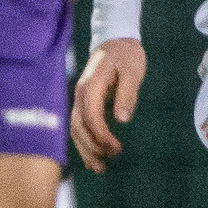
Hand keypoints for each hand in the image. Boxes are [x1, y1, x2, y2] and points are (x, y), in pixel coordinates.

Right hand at [69, 40, 144, 173]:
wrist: (115, 39)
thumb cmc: (126, 55)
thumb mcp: (132, 72)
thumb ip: (126, 95)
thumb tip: (122, 119)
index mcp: (91, 86)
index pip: (90, 116)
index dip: (101, 135)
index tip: (116, 148)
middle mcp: (80, 93)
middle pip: (78, 126)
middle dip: (92, 146)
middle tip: (109, 161)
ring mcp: (80, 97)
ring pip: (75, 128)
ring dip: (85, 149)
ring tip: (99, 168)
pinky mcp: (84, 101)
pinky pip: (79, 125)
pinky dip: (84, 142)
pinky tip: (93, 155)